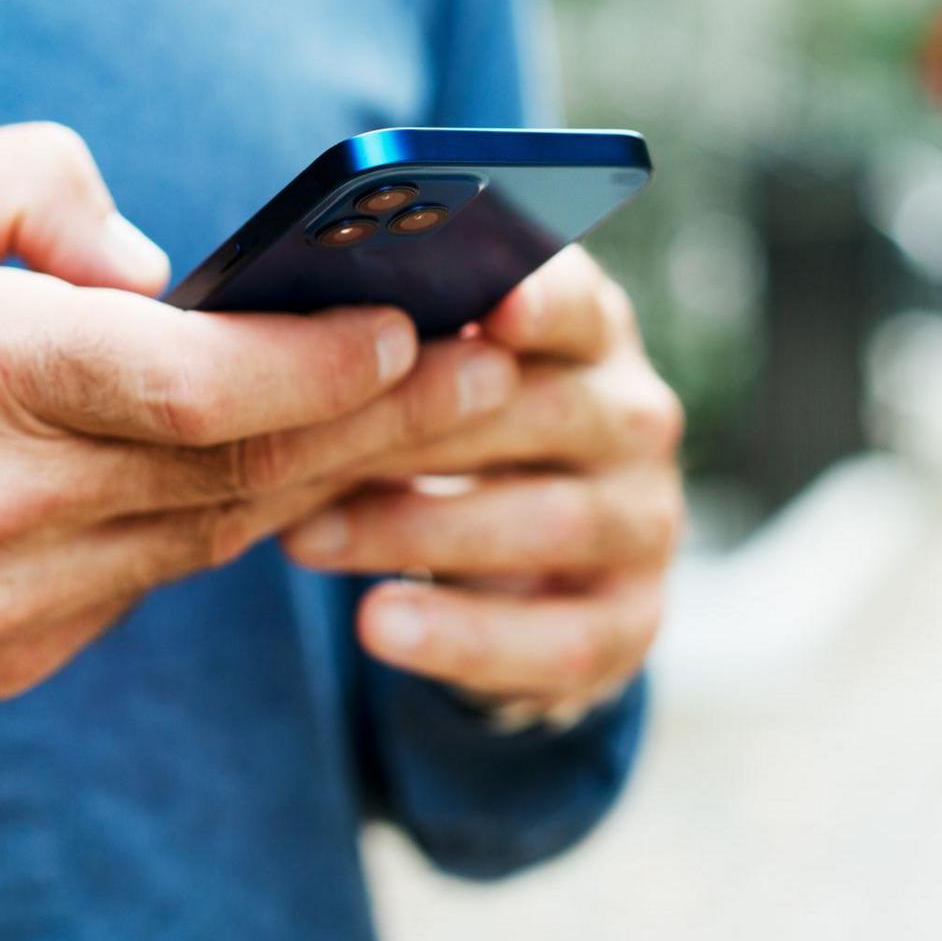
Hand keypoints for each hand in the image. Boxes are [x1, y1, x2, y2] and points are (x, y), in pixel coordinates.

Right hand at [0, 124, 518, 703]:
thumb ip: (33, 190)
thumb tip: (162, 268)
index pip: (197, 385)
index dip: (322, 367)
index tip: (413, 333)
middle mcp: (3, 503)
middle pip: (240, 471)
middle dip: (383, 425)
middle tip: (489, 378)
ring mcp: (9, 601)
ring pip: (212, 536)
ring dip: (323, 479)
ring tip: (416, 421)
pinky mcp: (5, 658)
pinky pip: (147, 584)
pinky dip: (212, 525)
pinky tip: (277, 479)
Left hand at [283, 249, 684, 724]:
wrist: (507, 579)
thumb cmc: (443, 443)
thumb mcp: (426, 385)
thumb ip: (396, 351)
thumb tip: (296, 329)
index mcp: (589, 335)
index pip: (578, 304)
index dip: (539, 303)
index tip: (489, 309)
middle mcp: (635, 419)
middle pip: (549, 411)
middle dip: (420, 430)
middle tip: (300, 444)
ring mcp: (645, 521)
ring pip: (552, 523)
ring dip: (418, 532)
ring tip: (306, 539)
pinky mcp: (633, 619)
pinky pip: (562, 637)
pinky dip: (464, 636)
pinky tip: (378, 624)